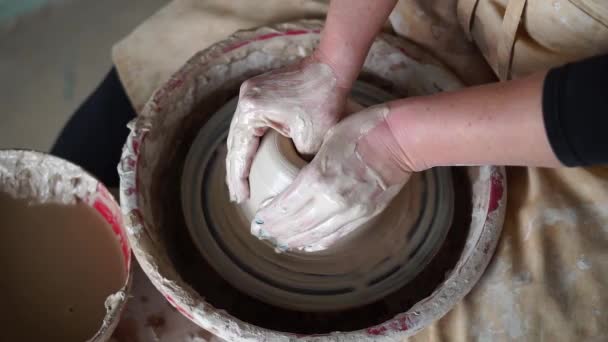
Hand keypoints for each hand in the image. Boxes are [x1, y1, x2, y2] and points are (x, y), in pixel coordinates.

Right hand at [226, 57, 348, 202]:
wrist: (331, 67)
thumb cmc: (324, 100)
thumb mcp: (311, 139)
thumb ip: (294, 160)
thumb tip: (288, 180)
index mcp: (251, 111)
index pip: (240, 153)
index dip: (239, 179)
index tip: (241, 199)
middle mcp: (244, 100)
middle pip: (235, 143)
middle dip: (235, 171)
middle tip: (236, 196)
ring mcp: (249, 93)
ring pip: (240, 134)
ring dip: (241, 157)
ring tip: (240, 182)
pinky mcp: (258, 92)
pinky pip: (249, 123)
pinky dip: (249, 142)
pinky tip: (251, 157)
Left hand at [250, 104, 412, 251]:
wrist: (400, 139)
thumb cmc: (362, 129)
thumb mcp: (326, 139)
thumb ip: (309, 163)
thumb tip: (293, 176)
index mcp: (318, 178)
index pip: (285, 206)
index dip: (269, 216)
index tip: (257, 218)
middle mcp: (332, 200)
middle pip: (296, 224)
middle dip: (275, 231)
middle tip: (261, 233)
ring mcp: (350, 211)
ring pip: (315, 234)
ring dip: (294, 240)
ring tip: (279, 242)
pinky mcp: (364, 215)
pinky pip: (336, 235)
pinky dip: (318, 242)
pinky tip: (306, 244)